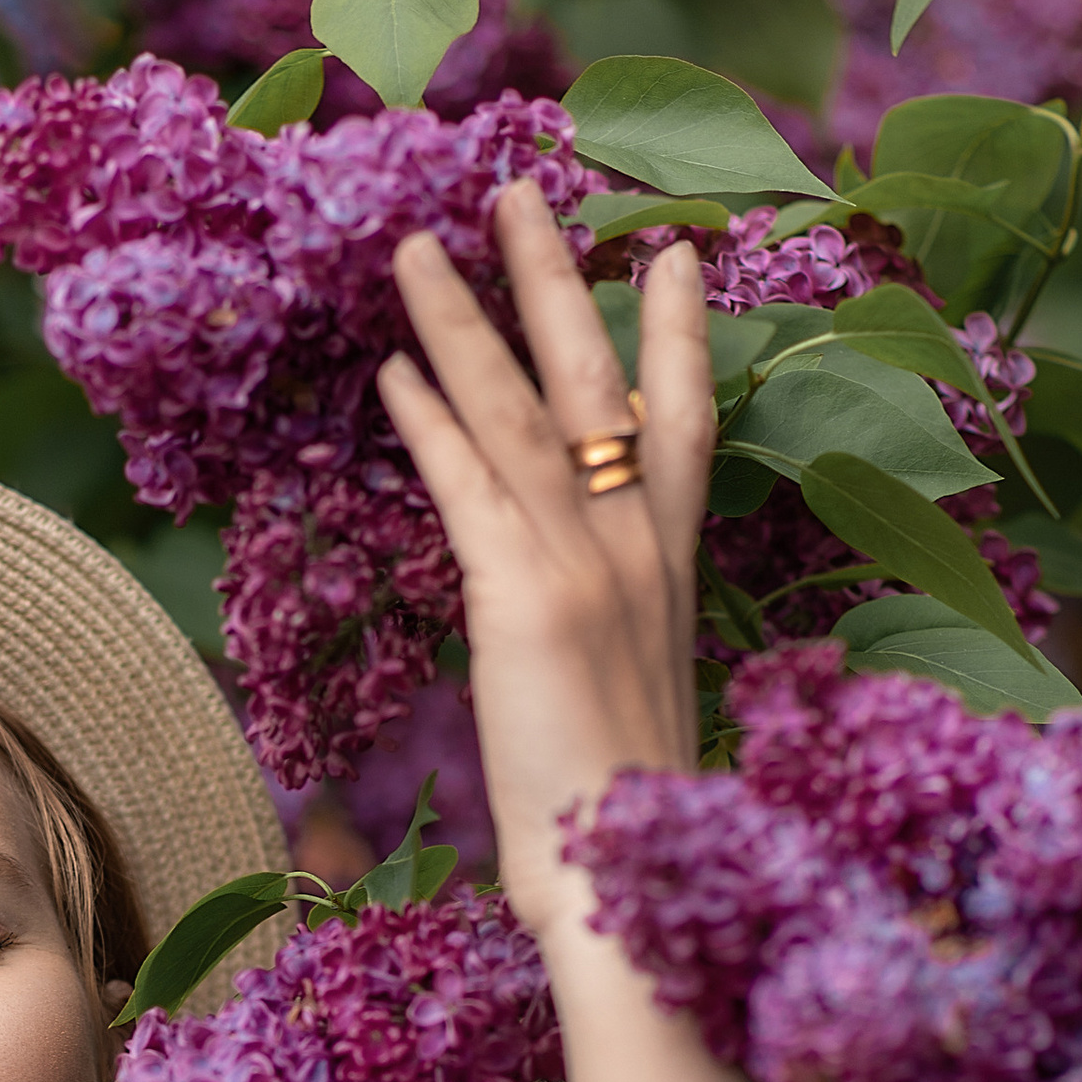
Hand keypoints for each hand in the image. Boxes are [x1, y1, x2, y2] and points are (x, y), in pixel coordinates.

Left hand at [376, 191, 712, 940]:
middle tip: (522, 191)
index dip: (679, 337)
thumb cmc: (631, 838)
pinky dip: (429, 419)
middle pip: (596, 384)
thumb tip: (571, 651)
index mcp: (675, 579)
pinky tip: (393, 365)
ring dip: (463, 319)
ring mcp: (587, 569)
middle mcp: (640, 555)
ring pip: (517, 412)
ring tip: (418, 244)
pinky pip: (468, 486)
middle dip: (558, 280)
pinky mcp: (526, 602)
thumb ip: (606, 656)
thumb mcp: (629, 719)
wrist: (631, 891)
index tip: (673, 254)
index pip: (688, 430)